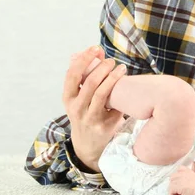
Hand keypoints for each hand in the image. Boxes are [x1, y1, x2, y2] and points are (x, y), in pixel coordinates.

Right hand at [62, 46, 126, 171]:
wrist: (88, 145)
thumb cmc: (86, 113)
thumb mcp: (80, 97)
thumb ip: (86, 76)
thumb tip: (97, 53)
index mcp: (68, 98)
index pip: (72, 74)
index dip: (84, 59)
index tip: (95, 49)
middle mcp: (76, 108)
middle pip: (89, 82)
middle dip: (102, 67)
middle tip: (112, 60)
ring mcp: (89, 118)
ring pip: (101, 94)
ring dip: (113, 78)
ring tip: (121, 68)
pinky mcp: (103, 126)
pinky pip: (114, 106)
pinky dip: (119, 93)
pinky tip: (126, 85)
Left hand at [169, 166, 194, 194]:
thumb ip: (189, 181)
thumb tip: (186, 188)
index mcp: (187, 171)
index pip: (179, 170)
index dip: (178, 177)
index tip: (180, 184)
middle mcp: (181, 173)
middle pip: (172, 178)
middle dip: (174, 185)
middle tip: (180, 192)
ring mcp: (178, 179)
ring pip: (170, 186)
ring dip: (173, 192)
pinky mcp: (176, 186)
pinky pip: (170, 192)